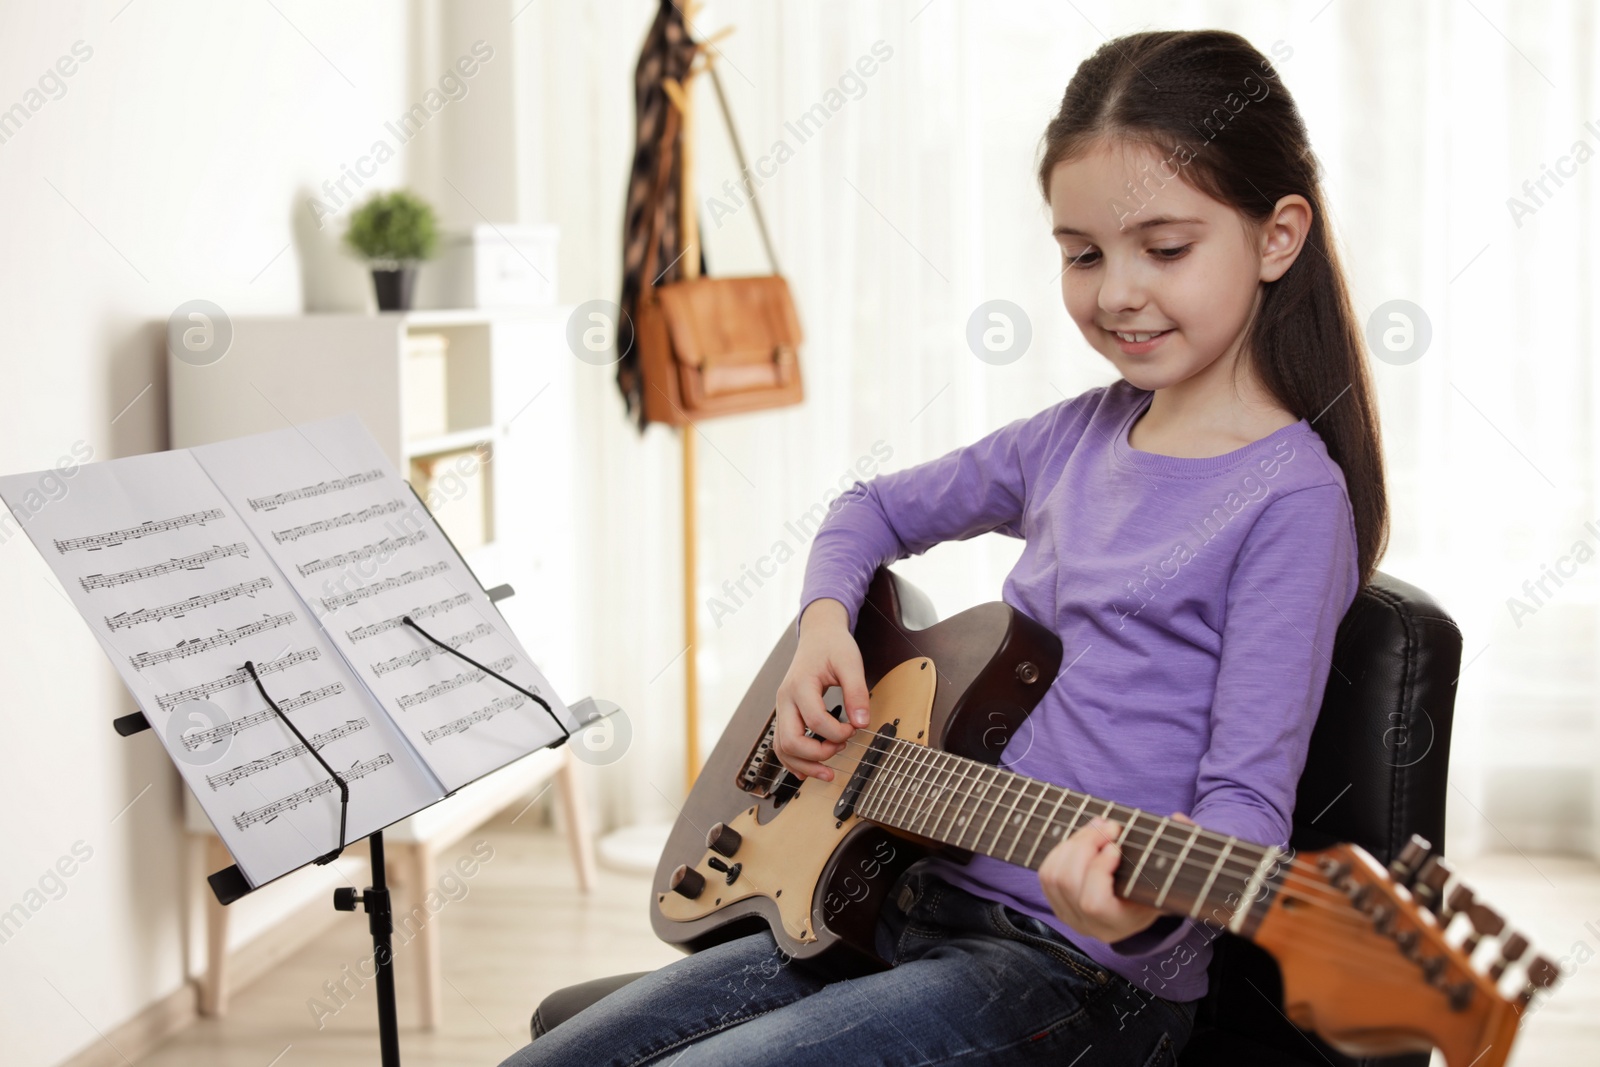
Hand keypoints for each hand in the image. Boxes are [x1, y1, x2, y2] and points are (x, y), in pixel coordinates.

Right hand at [772, 599, 871, 782]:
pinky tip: (808, 770)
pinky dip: (793, 760)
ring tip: (827, 773)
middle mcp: (785, 699)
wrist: (818, 635)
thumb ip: (857, 692)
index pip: (815, 721)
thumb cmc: (833, 646)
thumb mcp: (851, 662)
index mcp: (800, 685)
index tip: (855, 728)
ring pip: (782, 748)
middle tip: (841, 750)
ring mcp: (782, 708)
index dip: (838, 732)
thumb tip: (862, 723)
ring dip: (804, 764)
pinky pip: (781, 744)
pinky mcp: (785, 714)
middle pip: (790, 740)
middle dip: (817, 754)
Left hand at [1039, 813, 1193, 942]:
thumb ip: (1183, 845)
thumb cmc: (1159, 885)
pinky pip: (1046, 872)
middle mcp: (1088, 926)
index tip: (1116, 846)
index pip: (1094, 904)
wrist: (1138, 905)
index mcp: (1118, 925)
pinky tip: (1084, 838)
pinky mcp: (1055, 902)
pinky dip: (1062, 849)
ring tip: (1099, 826)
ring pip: (1055, 875)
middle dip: (1086, 845)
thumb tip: (1179, 819)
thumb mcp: (1176, 874)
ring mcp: (1068, 915)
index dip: (1099, 871)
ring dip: (1075, 843)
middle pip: (1069, 883)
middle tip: (1109, 825)